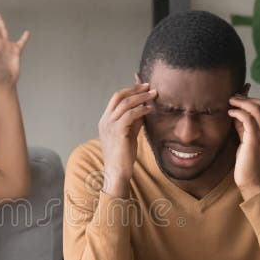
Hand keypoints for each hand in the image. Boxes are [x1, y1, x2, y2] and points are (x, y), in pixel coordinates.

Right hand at [98, 82, 156, 196]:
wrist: (117, 172)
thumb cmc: (123, 156)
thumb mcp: (129, 134)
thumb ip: (134, 122)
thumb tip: (144, 110)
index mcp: (106, 120)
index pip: (116, 99)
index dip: (130, 91)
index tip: (143, 87)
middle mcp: (105, 121)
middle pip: (118, 96)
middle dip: (135, 89)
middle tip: (149, 86)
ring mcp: (109, 125)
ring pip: (125, 103)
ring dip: (141, 97)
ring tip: (153, 95)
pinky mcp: (117, 132)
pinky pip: (130, 115)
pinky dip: (141, 109)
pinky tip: (150, 109)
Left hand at [227, 95, 259, 198]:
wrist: (252, 181)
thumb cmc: (247, 164)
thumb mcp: (247, 142)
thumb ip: (244, 128)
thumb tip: (236, 115)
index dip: (252, 100)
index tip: (239, 98)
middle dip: (247, 98)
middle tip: (233, 97)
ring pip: (257, 109)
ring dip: (242, 102)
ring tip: (230, 101)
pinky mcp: (255, 140)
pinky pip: (248, 119)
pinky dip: (238, 112)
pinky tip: (230, 113)